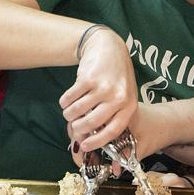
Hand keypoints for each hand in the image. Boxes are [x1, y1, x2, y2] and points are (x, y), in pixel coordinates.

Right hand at [63, 28, 136, 153]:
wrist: (109, 47)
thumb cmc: (115, 76)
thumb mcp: (123, 95)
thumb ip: (112, 114)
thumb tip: (92, 136)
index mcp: (129, 105)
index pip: (113, 130)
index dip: (97, 141)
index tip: (84, 146)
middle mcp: (118, 97)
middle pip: (92, 123)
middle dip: (78, 128)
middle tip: (73, 128)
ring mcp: (103, 87)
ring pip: (78, 111)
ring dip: (69, 114)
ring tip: (69, 112)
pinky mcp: (88, 78)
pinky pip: (70, 98)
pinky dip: (64, 102)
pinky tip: (66, 100)